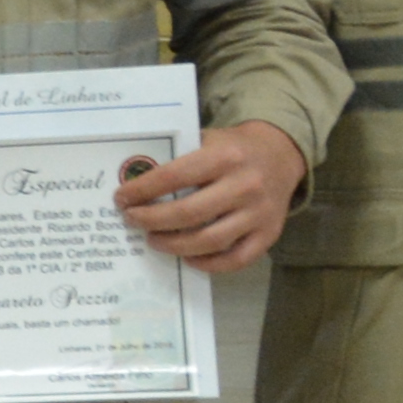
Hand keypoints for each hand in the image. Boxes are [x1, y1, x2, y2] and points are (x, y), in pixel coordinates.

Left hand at [116, 118, 304, 272]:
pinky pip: (236, 259)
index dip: (142, 190)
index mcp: (224, 157)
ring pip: (210, 241)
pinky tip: (188, 258)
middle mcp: (245, 186)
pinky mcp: (270, 234)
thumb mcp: (207, 139)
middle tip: (132, 221)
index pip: (174, 177)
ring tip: (153, 240)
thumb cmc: (233, 148)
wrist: (281, 154)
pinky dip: (208, 264)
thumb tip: (133, 182)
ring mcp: (259, 213)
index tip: (121, 199)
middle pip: (188, 213)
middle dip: (151, 220)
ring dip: (174, 245)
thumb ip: (178, 158)